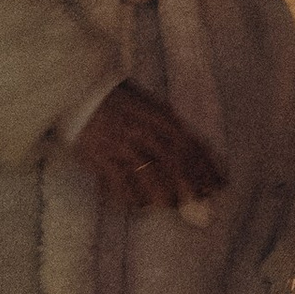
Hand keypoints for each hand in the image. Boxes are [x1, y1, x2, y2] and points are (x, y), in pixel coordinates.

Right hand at [68, 80, 225, 210]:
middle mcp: (143, 129)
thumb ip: (167, 124)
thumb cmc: (114, 97)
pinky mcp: (100, 157)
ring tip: (170, 204)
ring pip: (151, 175)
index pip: (190, 144)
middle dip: (192, 184)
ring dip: (165, 194)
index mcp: (157, 114)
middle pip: (175, 162)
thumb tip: (193, 149)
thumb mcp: (147, 103)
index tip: (220, 183)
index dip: (207, 167)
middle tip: (202, 199)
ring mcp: (121, 144)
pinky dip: (131, 198)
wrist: (75, 89)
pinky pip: (120, 184)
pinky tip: (138, 204)